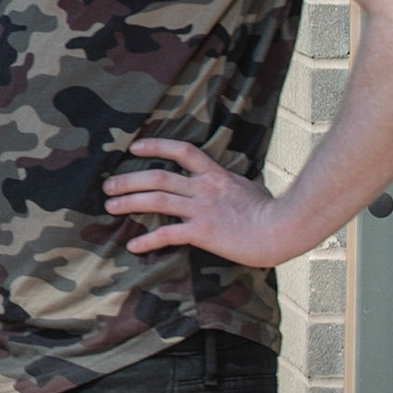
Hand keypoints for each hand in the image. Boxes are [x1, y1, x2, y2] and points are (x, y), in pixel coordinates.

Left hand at [103, 138, 302, 267]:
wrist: (284, 229)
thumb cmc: (275, 212)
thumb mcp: (254, 189)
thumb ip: (240, 184)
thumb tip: (246, 182)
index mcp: (216, 175)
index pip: (182, 152)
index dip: (156, 146)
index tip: (134, 148)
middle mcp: (204, 188)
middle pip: (157, 177)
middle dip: (129, 180)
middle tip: (107, 185)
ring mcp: (202, 208)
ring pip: (156, 200)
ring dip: (129, 203)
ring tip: (110, 206)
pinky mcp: (203, 231)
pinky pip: (168, 233)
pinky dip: (148, 240)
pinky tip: (133, 245)